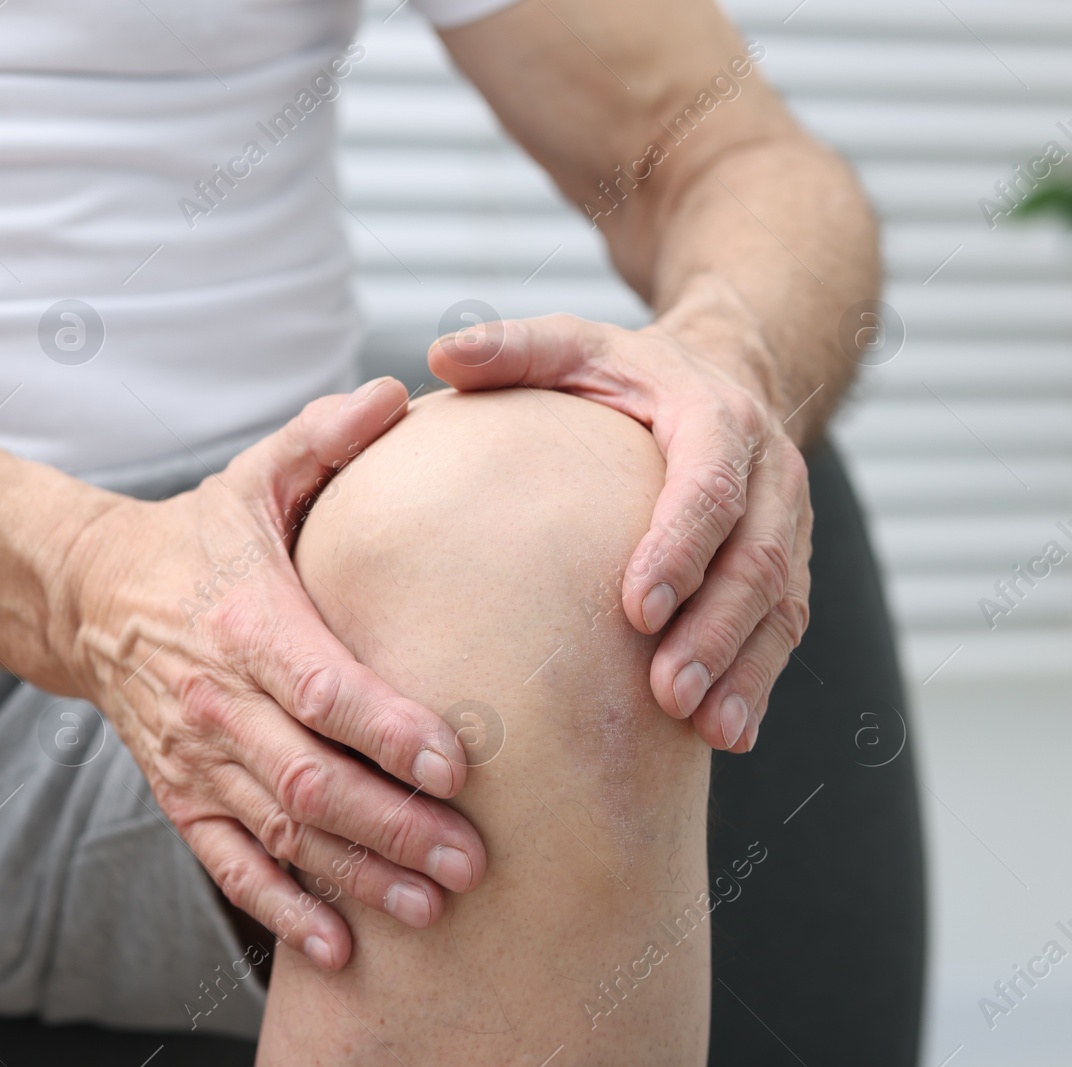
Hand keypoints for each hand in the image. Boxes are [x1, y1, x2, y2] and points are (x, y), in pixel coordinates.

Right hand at [57, 378, 487, 969]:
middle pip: (308, 779)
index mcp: (247, 621)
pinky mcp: (182, 794)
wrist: (93, 597)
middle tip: (472, 861)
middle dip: (392, 826)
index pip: (318, 685)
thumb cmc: (199, 537)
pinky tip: (338, 947)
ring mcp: (198, 757)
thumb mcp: (255, 477)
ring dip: (356, 876)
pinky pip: (228, 864)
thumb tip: (398, 394)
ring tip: (432, 906)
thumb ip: (323, 438)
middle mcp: (220, 701)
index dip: (384, 728)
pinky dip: (280, 910)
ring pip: (279, 833)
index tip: (455, 764)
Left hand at [428, 291, 811, 753]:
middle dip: (716, 629)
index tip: (636, 607)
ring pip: (782, 603)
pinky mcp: (789, 564)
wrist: (725, 369)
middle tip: (666, 692)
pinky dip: (760, 682)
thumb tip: (443, 349)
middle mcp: (767, 469)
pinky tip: (725, 736)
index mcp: (715, 414)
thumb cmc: (625, 371)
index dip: (679, 545)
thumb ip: (513, 349)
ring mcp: (788, 521)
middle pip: (757, 557)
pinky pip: (785, 627)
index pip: (708, 483)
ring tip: (705, 728)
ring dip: (744, 667)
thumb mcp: (572, 345)